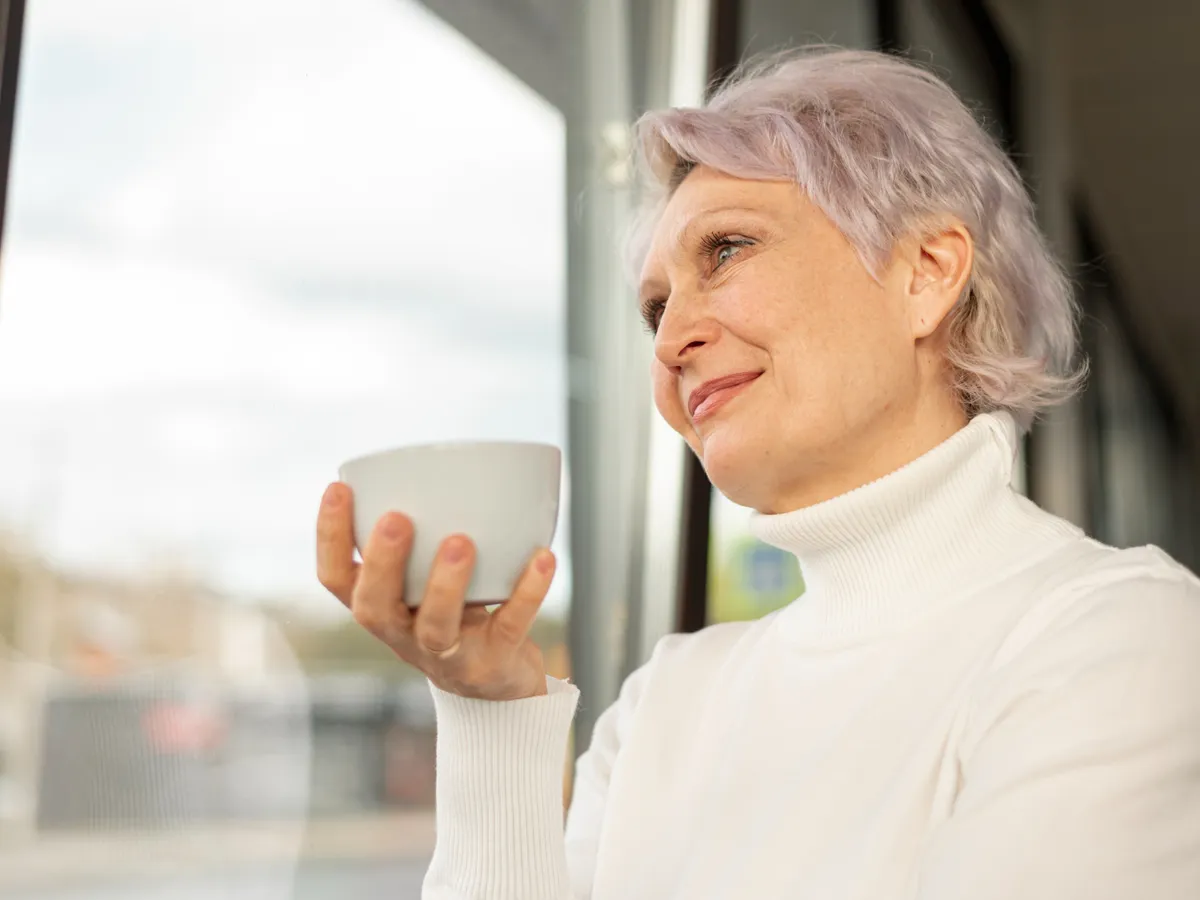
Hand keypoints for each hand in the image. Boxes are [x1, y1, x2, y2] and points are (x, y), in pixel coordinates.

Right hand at [315, 482, 553, 700]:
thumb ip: (423, 535)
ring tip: (461, 541)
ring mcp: (447, 655)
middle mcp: (403, 635)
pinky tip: (542, 556)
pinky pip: (510, 625)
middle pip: (375, 608)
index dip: (329, 537)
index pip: (337, 577)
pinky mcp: (493, 663)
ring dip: (445, 584)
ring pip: (436, 626)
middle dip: (383, 564)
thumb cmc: (455, 615)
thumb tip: (434, 462)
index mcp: (380, 607)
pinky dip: (528, 591)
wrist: (496, 691)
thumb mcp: (426, 581)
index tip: (338, 488)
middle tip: (396, 520)